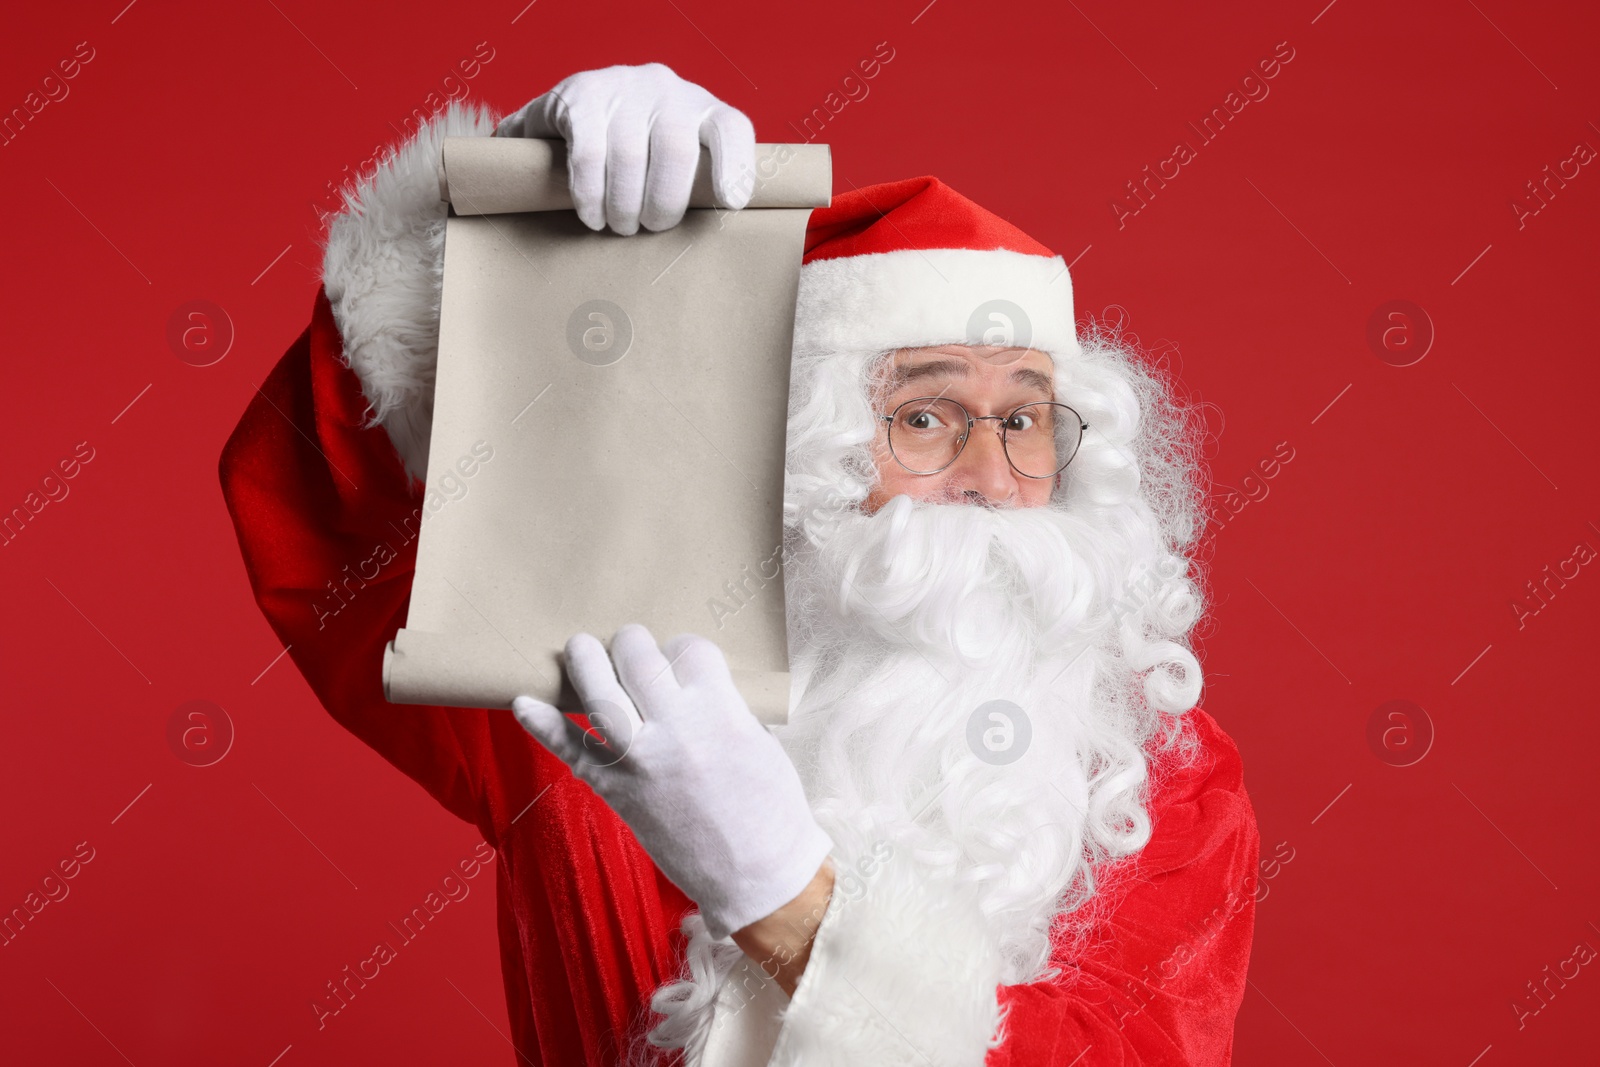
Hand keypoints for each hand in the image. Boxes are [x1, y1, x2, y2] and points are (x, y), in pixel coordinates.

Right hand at [494, 62, 756, 234]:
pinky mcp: (583, 96)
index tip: (732, 203)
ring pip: (629, 157)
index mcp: (700, 107)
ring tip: (621, 225)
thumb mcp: (673, 156)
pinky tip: (594, 216)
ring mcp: (623, 87)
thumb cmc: (637, 147)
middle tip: (651, 226)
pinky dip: (591, 195)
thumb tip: (712, 229)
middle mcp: (666, 89)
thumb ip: (694, 180)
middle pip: (676, 150)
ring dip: (624, 206)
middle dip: (664, 203)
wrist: (572, 110)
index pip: (731, 127)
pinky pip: (589, 155)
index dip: (736, 166)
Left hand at [513, 624, 833, 940]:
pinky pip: (571, 750)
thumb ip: (722, 706)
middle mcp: (673, 728)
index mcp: (719, 711)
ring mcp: (638, 759)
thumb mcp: (758, 740)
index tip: (679, 657)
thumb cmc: (769, 808)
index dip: (682, 647)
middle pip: (638, 658)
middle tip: (630, 644)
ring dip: (584, 662)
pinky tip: (523, 703)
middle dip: (632, 642)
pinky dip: (544, 725)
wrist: (755, 873)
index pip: (688, 649)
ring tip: (580, 647)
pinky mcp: (616, 789)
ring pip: (598, 693)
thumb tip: (688, 686)